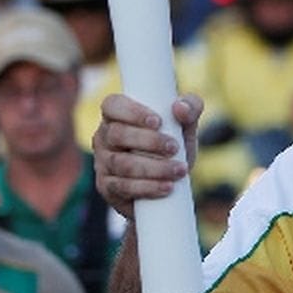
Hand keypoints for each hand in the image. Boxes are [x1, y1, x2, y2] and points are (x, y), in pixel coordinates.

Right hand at [92, 93, 202, 219]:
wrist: (171, 186)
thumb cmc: (172, 147)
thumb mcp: (185, 126)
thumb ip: (190, 108)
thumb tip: (180, 107)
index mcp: (117, 115)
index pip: (113, 105)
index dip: (132, 112)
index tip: (158, 122)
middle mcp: (104, 137)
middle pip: (117, 135)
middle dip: (149, 141)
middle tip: (174, 148)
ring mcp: (102, 163)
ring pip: (122, 164)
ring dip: (154, 168)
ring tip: (179, 170)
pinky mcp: (107, 187)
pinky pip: (123, 187)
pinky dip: (148, 187)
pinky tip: (167, 187)